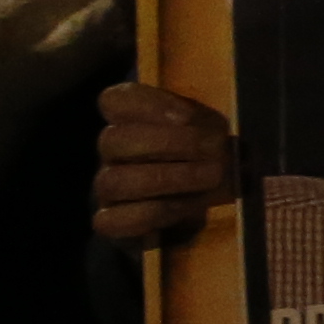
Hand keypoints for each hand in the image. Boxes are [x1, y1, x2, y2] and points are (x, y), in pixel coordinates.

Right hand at [92, 83, 238, 247]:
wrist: (201, 205)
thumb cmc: (205, 158)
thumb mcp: (212, 132)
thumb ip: (208, 127)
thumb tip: (216, 140)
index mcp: (131, 120)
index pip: (114, 100)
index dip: (148, 105)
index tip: (187, 116)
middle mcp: (112, 152)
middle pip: (112, 140)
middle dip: (168, 143)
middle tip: (214, 148)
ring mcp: (108, 188)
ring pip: (113, 181)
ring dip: (168, 179)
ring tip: (211, 177)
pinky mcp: (111, 222)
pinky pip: (111, 222)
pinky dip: (153, 214)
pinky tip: (186, 208)